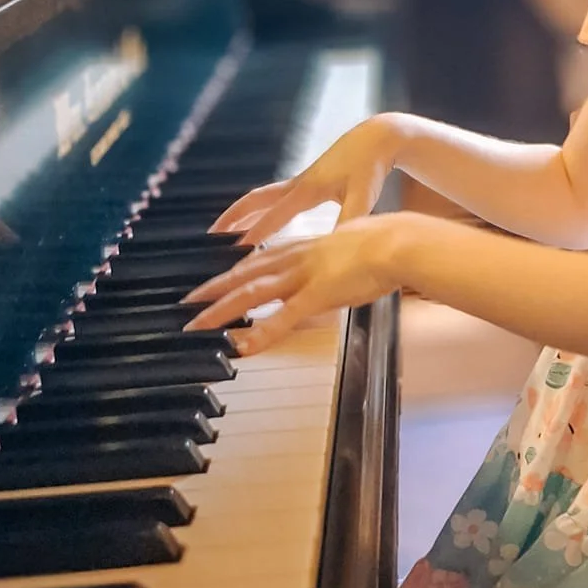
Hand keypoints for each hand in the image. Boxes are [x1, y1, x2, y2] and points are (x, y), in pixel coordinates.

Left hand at [182, 214, 406, 353]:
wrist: (399, 241)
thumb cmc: (387, 243)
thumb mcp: (353, 246)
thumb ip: (338, 260)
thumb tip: (338, 269)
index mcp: (305, 246)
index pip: (259, 258)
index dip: (234, 270)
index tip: (215, 280)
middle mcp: (297, 258)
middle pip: (245, 273)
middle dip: (214, 288)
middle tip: (188, 303)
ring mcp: (304, 276)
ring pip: (252, 293)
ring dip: (221, 310)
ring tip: (198, 324)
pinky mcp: (318, 294)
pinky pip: (282, 317)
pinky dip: (260, 333)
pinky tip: (242, 347)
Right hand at [207, 116, 402, 244]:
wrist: (377, 138)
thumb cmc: (370, 167)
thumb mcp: (363, 196)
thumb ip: (349, 221)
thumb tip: (335, 246)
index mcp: (307, 190)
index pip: (273, 217)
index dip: (254, 236)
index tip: (235, 254)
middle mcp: (297, 184)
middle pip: (255, 201)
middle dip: (232, 218)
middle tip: (211, 237)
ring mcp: (300, 181)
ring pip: (261, 198)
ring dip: (241, 213)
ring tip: (223, 230)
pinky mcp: (307, 180)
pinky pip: (274, 197)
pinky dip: (260, 209)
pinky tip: (260, 220)